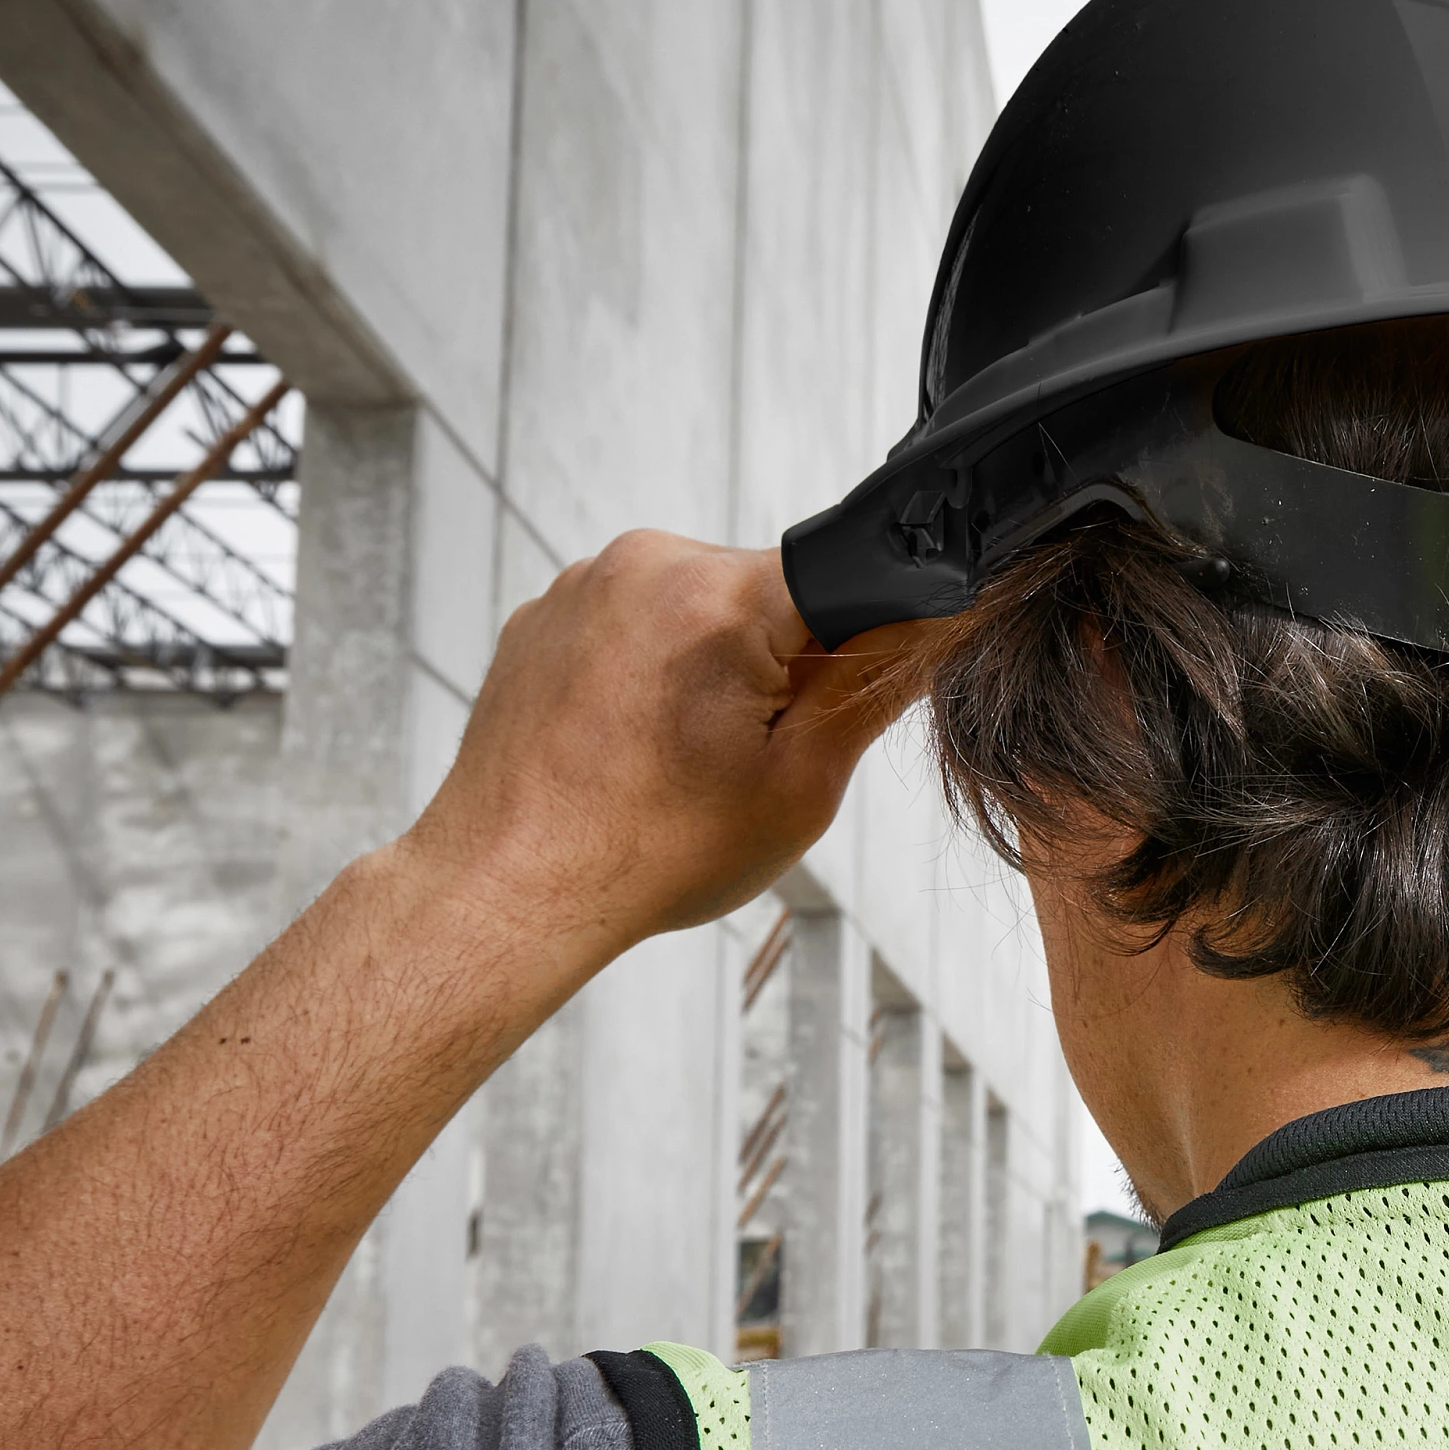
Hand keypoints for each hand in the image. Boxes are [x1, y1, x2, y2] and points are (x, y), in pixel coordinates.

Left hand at [405, 535, 945, 958]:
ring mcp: (586, 582)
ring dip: (712, 668)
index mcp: (721, 595)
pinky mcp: (546, 612)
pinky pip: (635, 623)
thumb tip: (938, 621)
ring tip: (677, 757)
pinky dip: (650, 675)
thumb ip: (877, 688)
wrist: (510, 888)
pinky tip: (632, 746)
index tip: (821, 715)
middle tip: (744, 757)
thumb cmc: (647, 852)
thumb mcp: (802, 785)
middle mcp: (648, 562)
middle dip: (778, 663)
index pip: (844, 578)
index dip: (853, 652)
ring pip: (700, 607)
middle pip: (768, 592)